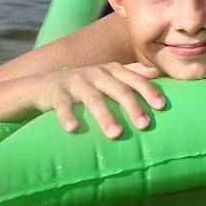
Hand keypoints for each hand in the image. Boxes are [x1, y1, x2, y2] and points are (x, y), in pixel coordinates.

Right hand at [33, 62, 164, 137]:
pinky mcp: (56, 93)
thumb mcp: (107, 76)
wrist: (43, 85)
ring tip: (116, 134)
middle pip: (118, 89)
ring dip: (105, 116)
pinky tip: (73, 129)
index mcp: (111, 70)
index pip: (134, 79)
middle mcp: (96, 73)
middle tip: (145, 125)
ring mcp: (75, 82)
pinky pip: (63, 105)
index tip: (162, 106)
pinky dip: (68, 116)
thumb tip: (155, 74)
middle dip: (132, 107)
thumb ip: (131, 73)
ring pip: (93, 99)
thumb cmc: (84, 84)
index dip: (148, 91)